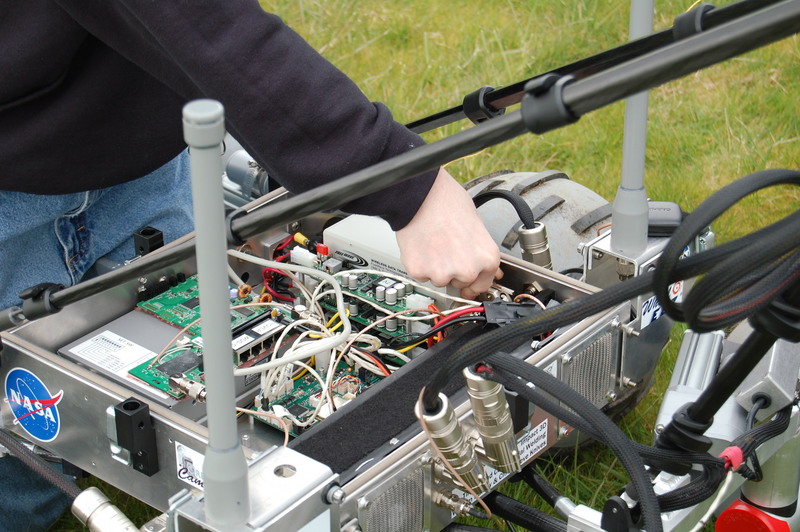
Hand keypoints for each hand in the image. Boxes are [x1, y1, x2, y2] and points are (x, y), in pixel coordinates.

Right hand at [396, 168, 501, 299]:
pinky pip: (420, 275)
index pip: (482, 284)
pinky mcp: (420, 271)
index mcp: (487, 258)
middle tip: (446, 248)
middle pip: (459, 283)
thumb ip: (478, 251)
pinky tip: (422, 245)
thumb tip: (479, 265)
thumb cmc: (448, 202)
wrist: (422, 194)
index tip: (468, 287)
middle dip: (452, 271)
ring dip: (434, 267)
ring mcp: (442, 273)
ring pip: (438, 280)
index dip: (473, 284)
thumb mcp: (477, 226)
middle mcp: (467, 269)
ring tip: (433, 242)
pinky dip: (419, 263)